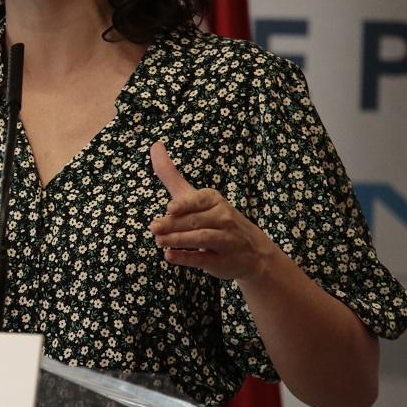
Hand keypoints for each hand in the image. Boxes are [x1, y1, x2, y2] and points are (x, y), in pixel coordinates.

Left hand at [147, 141, 277, 280]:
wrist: (252, 251)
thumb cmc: (214, 218)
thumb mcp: (195, 196)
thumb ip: (171, 174)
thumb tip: (155, 145)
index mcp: (214, 200)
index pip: (199, 200)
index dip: (185, 204)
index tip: (170, 208)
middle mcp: (223, 218)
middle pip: (195, 221)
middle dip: (174, 225)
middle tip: (154, 228)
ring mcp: (225, 240)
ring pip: (201, 239)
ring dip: (179, 240)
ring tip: (159, 241)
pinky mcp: (223, 261)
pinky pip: (204, 259)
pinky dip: (187, 258)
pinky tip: (170, 256)